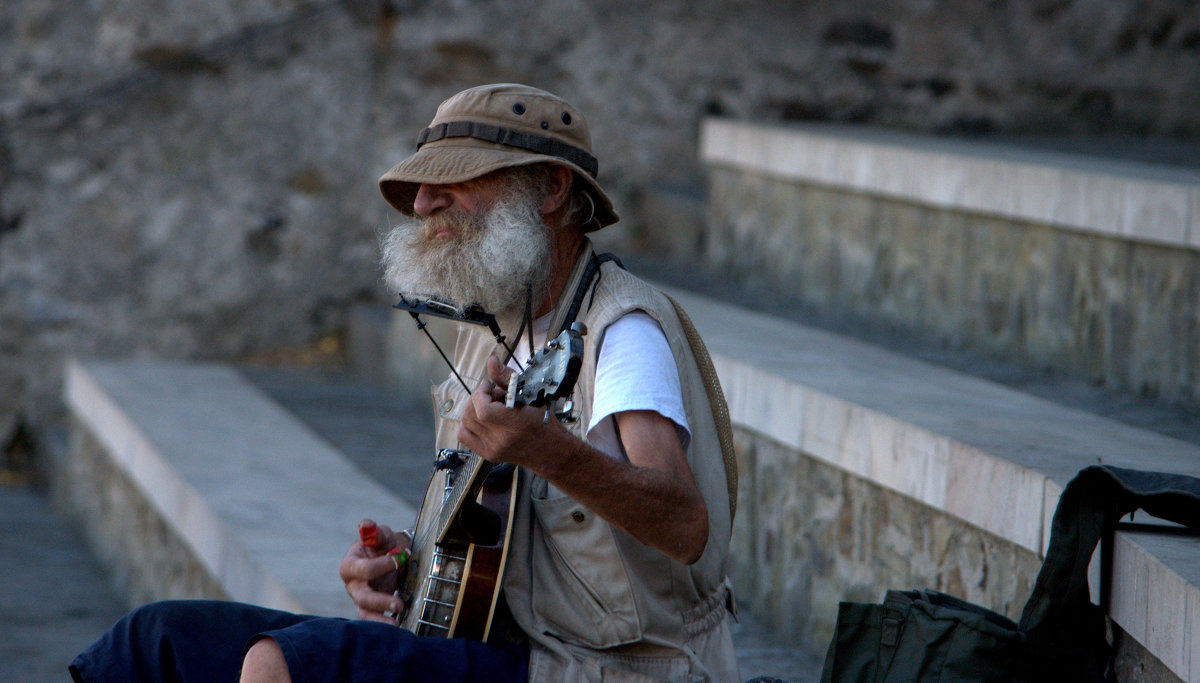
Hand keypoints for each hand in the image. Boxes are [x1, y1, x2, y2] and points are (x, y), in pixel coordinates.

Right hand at [338, 519, 409, 622]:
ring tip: (396, 624)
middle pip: (362, 596)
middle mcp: (352, 584)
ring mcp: (360, 598)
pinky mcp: (370, 609)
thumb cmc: (383, 546)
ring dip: (380, 619)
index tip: (402, 557)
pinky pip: (373, 620)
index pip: (363, 568)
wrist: (393, 557)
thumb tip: (366, 525)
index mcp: (350, 564)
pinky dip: (383, 624)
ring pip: (365, 612)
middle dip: (380, 601)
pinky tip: (397, 626)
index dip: (382, 565)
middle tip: (399, 604)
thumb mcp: (382, 536)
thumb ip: (375, 533)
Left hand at [458, 356, 575, 470]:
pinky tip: (481, 420)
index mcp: (515, 424)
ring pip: (465, 423)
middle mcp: (502, 439)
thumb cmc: (544, 421)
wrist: (550, 450)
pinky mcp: (488, 454)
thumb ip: (507, 377)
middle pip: (472, 414)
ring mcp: (493, 449)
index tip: (488, 386)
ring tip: (490, 408)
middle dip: (479, 399)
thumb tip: (492, 362)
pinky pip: (464, 436)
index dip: (481, 393)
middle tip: (493, 396)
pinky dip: (468, 424)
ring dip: (474, 410)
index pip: (483, 409)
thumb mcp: (530, 394)